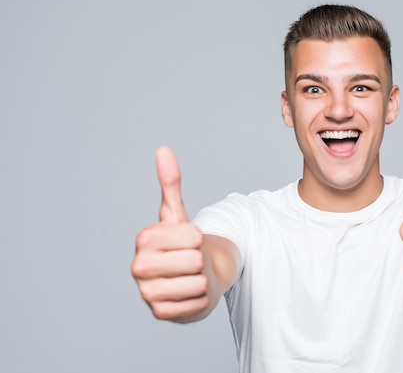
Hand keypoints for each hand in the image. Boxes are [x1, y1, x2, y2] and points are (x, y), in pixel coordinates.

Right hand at [131, 147, 209, 320]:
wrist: (189, 278)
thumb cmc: (183, 244)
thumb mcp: (178, 215)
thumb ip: (171, 184)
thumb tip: (163, 150)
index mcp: (144, 239)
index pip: (193, 237)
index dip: (199, 239)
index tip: (188, 241)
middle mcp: (139, 267)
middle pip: (195, 261)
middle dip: (200, 261)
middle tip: (189, 261)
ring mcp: (147, 293)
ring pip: (198, 283)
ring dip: (201, 281)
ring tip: (189, 277)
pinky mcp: (160, 314)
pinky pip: (196, 304)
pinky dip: (199, 299)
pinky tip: (188, 294)